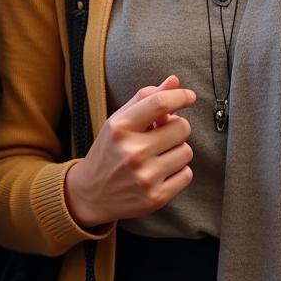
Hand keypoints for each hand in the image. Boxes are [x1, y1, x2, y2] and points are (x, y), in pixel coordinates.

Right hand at [64, 75, 195, 228]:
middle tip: (162, 134)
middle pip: (181, 127)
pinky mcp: (155, 198)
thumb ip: (147, 98)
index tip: (189, 96)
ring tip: (159, 154)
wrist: (91, 194)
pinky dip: (178, 171)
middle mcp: (132, 153)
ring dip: (177, 150)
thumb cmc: (110, 149)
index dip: (180, 96)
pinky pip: (187, 174)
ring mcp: (144, 177)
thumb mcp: (120, 120)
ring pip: (186, 151)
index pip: (160, 103)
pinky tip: (161, 171)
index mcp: (120, 128)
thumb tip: (175, 81)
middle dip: (177, 127)